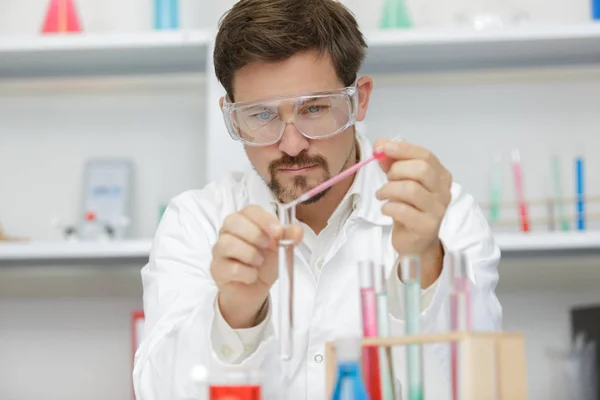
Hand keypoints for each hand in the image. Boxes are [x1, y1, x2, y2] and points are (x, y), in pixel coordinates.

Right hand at [211, 205, 302, 328]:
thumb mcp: (282, 249)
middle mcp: (228, 231)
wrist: (255, 289)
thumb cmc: (266, 263)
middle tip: (269, 246)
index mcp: (245, 221)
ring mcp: (219, 250)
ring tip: (259, 262)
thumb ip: (289, 237)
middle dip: (254, 234)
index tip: (278, 232)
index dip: (264, 219)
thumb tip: (298, 230)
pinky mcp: (216, 269)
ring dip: (249, 254)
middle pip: (232, 221)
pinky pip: (228, 267)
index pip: (249, 210)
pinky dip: (245, 273)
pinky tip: (252, 275)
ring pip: (227, 243)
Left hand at [374, 139, 451, 258]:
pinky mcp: (427, 227)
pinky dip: (389, 206)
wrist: (415, 242)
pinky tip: (386, 208)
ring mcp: (438, 210)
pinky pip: (404, 210)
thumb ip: (392, 162)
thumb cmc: (409, 208)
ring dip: (389, 189)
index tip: (382, 148)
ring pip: (411, 190)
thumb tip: (380, 144)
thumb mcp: (400, 181)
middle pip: (422, 170)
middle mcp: (444, 191)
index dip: (403, 149)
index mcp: (440, 176)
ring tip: (382, 195)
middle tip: (387, 180)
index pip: (425, 156)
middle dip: (397, 171)